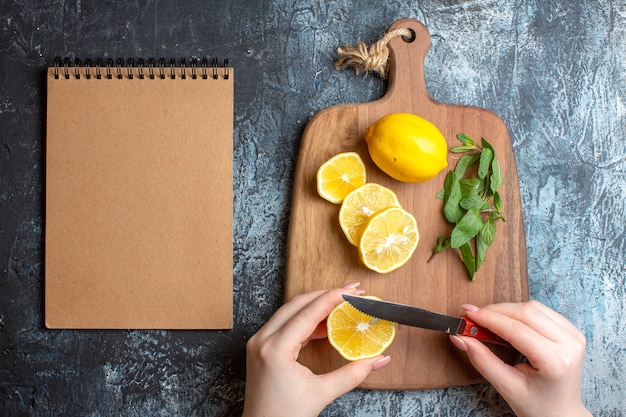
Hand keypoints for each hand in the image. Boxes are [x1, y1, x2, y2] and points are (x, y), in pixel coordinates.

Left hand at [242, 283, 390, 416]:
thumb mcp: (322, 394)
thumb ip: (353, 374)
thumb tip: (379, 360)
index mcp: (275, 349)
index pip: (308, 313)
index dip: (333, 298)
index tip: (353, 291)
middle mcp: (263, 340)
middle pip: (297, 304)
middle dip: (326, 295)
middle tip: (351, 292)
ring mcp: (259, 342)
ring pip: (290, 311)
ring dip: (316, 305)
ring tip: (342, 305)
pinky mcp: (261, 346)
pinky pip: (285, 323)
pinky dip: (306, 319)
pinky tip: (326, 324)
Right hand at [450, 301, 591, 416]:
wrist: (562, 414)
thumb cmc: (538, 406)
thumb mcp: (507, 387)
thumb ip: (482, 360)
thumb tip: (461, 337)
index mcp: (556, 361)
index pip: (516, 329)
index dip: (489, 318)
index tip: (468, 314)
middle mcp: (569, 344)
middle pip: (526, 312)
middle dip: (495, 311)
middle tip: (473, 317)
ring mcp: (574, 335)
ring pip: (533, 307)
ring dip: (507, 310)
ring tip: (488, 320)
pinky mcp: (571, 331)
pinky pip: (542, 311)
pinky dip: (520, 312)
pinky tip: (507, 321)